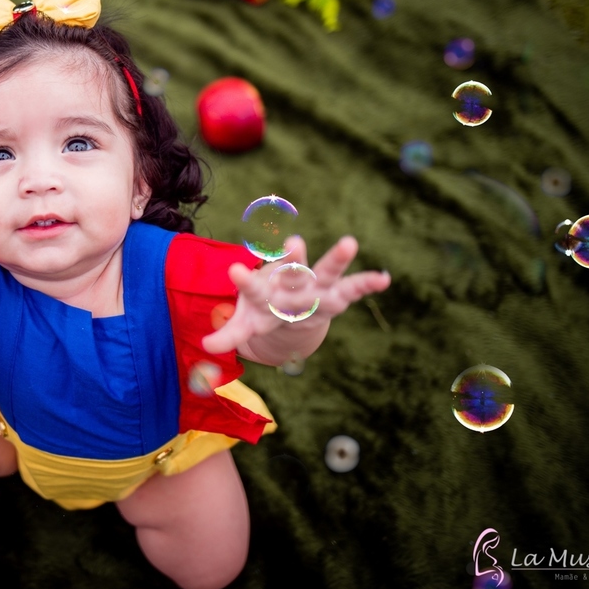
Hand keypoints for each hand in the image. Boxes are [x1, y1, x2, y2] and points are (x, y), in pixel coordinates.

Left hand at [201, 235, 390, 359]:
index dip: (244, 281)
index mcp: (265, 291)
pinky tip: (384, 278)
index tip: (234, 270)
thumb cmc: (264, 311)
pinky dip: (368, 283)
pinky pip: (354, 288)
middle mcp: (289, 283)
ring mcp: (314, 286)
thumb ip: (229, 334)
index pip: (252, 287)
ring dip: (337, 259)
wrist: (289, 308)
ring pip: (325, 270)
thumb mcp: (247, 324)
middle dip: (292, 258)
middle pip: (290, 270)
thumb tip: (204, 347)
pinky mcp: (336, 294)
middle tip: (291, 241)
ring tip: (350, 243)